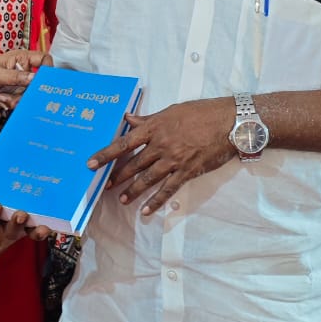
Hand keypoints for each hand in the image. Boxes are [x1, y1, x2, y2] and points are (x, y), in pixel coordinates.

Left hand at [0, 48, 48, 114]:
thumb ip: (16, 76)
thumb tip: (34, 78)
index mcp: (20, 59)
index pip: (42, 59)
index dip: (48, 67)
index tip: (46, 79)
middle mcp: (23, 71)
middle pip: (39, 80)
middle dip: (32, 89)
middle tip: (26, 93)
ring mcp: (20, 85)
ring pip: (31, 94)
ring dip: (18, 97)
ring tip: (2, 96)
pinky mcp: (16, 96)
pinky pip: (23, 102)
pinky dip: (13, 103)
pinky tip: (1, 100)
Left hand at [89, 98, 234, 214]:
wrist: (229, 121)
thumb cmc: (201, 112)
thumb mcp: (171, 111)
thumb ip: (148, 119)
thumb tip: (128, 118)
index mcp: (155, 127)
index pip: (124, 142)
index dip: (106, 154)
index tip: (91, 163)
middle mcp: (161, 145)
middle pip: (134, 163)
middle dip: (118, 175)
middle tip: (105, 185)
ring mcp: (174, 159)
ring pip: (148, 178)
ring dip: (134, 190)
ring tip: (122, 199)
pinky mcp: (187, 171)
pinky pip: (168, 189)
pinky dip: (156, 201)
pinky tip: (147, 210)